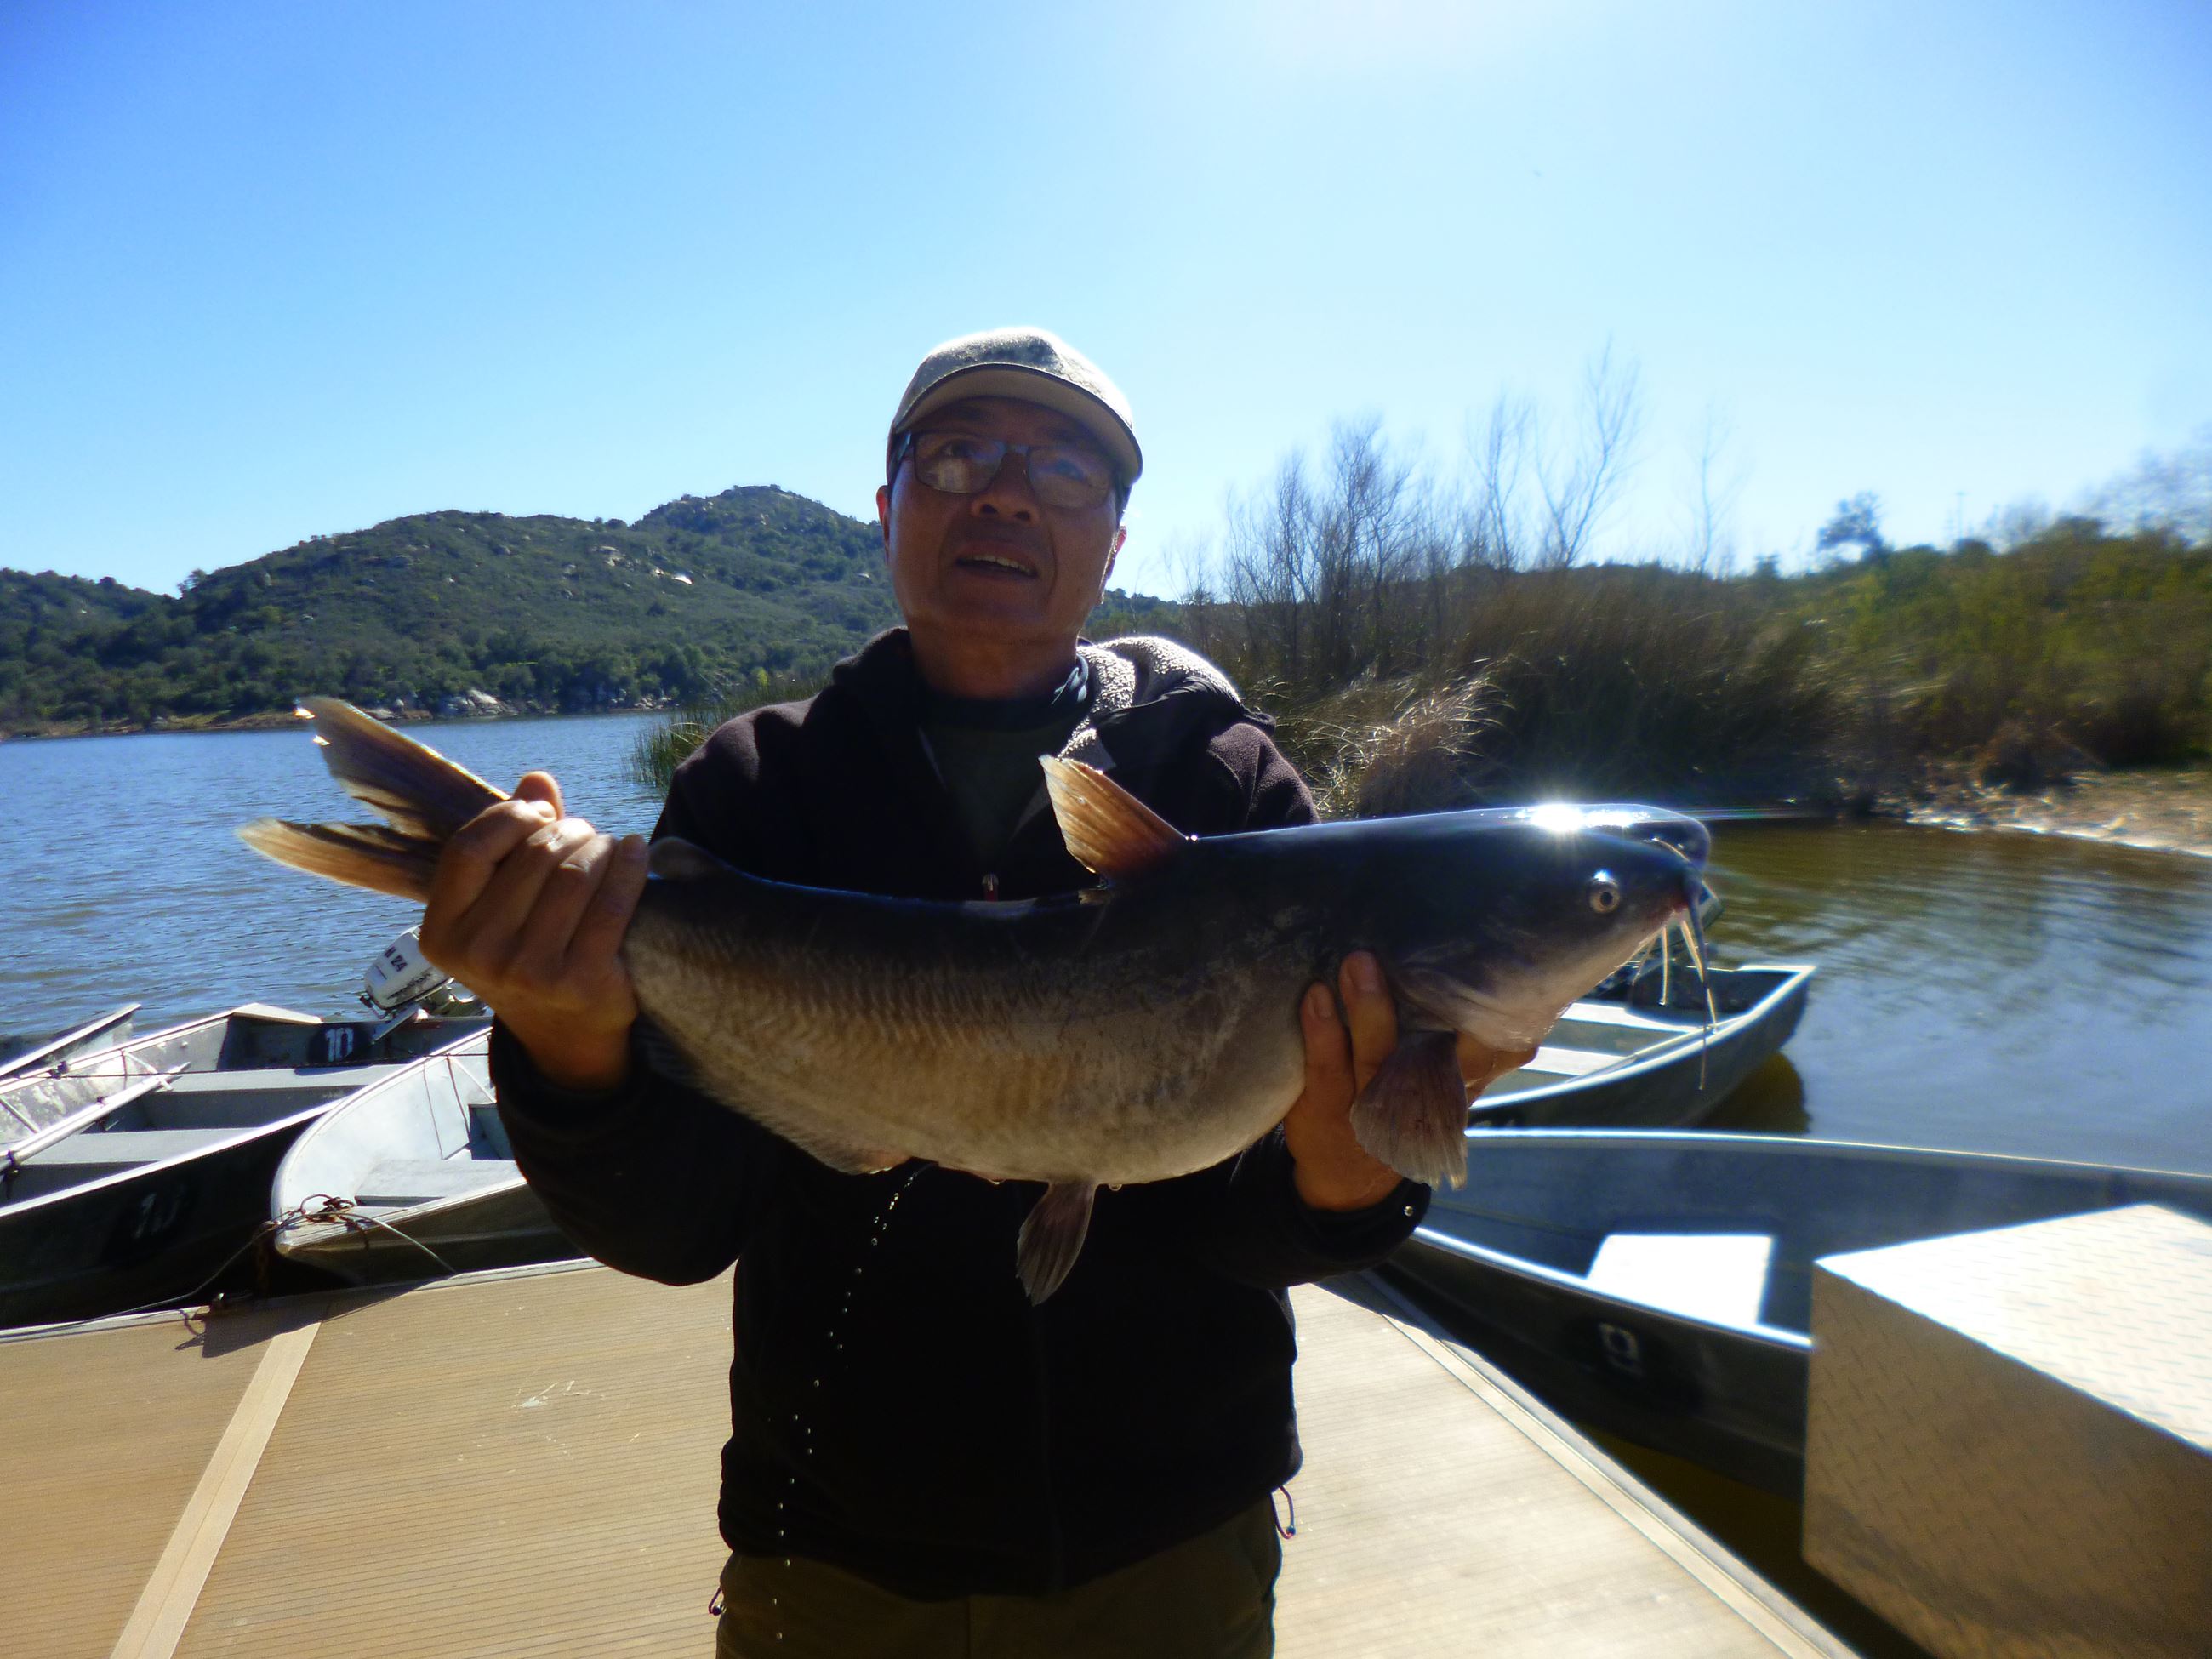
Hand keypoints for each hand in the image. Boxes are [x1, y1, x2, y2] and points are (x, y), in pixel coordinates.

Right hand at [416, 770, 650, 1092]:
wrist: (566, 1035)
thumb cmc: (530, 952)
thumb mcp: (503, 906)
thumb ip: (513, 842)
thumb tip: (537, 779)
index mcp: (442, 933)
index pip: (469, 849)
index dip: (510, 818)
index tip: (540, 814)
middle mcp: (479, 954)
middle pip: (531, 856)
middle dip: (567, 831)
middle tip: (585, 834)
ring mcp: (529, 971)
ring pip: (574, 873)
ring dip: (600, 846)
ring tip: (608, 846)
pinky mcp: (581, 980)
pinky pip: (612, 903)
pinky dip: (630, 866)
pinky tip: (637, 852)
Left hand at [1284, 951, 1538, 1211]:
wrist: (1346, 1181)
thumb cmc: (1402, 1114)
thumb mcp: (1446, 1097)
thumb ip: (1474, 1059)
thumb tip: (1514, 1008)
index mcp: (1454, 1091)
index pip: (1490, 1059)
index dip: (1495, 1030)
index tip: (1497, 989)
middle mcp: (1417, 1102)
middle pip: (1428, 1056)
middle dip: (1427, 1006)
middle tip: (1418, 960)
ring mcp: (1369, 1107)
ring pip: (1376, 1058)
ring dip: (1368, 1010)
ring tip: (1359, 964)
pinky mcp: (1326, 1107)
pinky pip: (1326, 1067)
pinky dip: (1321, 1031)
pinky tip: (1316, 996)